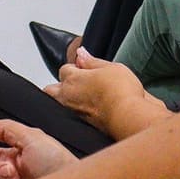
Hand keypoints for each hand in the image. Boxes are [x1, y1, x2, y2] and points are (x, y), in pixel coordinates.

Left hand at [43, 46, 161, 136]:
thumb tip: (81, 53)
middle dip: (59, 86)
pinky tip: (87, 111)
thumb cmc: (122, 92)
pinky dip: (74, 112)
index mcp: (73, 78)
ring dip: (64, 99)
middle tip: (76, 85)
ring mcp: (72, 112)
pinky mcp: (81, 126)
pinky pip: (70, 116)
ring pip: (57, 104)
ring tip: (81, 98)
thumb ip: (93, 61)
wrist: (128, 118)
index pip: (64, 69)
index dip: (75, 68)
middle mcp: (68, 95)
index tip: (85, 70)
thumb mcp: (112, 68)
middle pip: (51, 89)